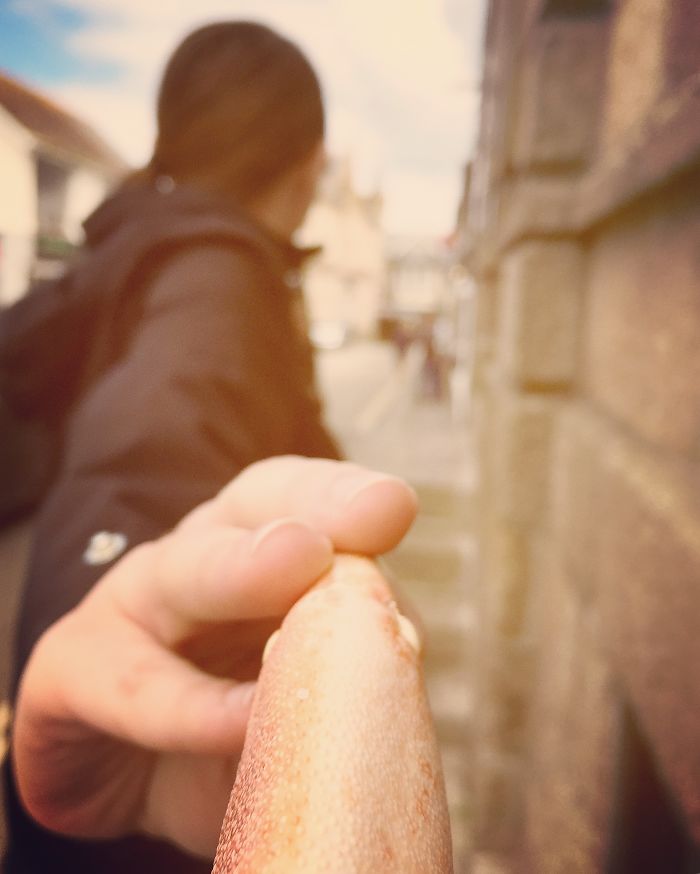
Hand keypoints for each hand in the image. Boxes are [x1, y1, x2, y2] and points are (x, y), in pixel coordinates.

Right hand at [11, 457, 417, 858]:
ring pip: (184, 573)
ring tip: (304, 561)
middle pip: (251, 508)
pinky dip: (194, 707)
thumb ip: (346, 660)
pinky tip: (243, 720)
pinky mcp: (69, 665)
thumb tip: (398, 646)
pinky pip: (135, 683)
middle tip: (375, 509)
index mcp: (256, 549)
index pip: (301, 500)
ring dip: (243, 568)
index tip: (393, 504)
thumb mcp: (299, 694)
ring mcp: (128, 603)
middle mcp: (197, 558)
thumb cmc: (229, 725)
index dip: (344, 497)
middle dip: (315, 504)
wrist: (126, 779)